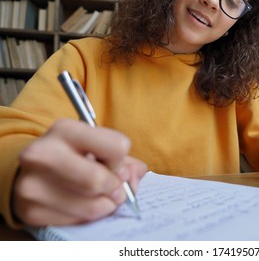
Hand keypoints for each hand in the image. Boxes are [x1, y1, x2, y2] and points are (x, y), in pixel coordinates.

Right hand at [13, 119, 147, 225]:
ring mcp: (33, 185)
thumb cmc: (72, 154)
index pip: (118, 147)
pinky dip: (89, 215)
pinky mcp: (31, 211)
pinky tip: (81, 203)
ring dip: (107, 205)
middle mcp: (42, 154)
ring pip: (93, 206)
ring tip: (100, 196)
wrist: (29, 170)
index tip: (113, 163)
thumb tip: (137, 174)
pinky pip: (79, 221)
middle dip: (116, 188)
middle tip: (115, 188)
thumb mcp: (96, 145)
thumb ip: (124, 159)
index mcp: (65, 129)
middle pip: (99, 180)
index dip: (121, 160)